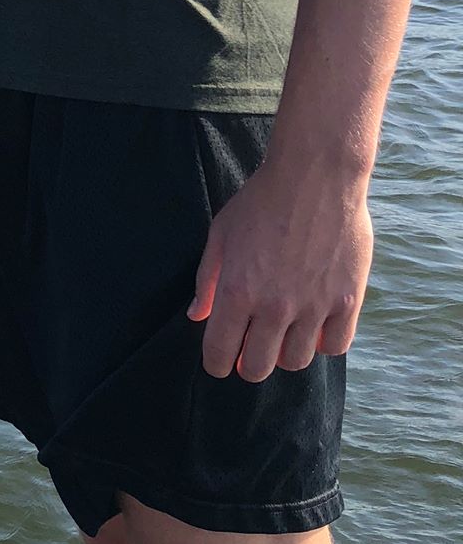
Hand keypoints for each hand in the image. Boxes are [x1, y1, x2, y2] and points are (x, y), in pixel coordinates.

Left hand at [187, 157, 372, 380]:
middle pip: (258, 367)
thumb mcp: (221, 234)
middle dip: (248, 365)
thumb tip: (197, 315)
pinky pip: (335, 345)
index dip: (216, 364)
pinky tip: (315, 326)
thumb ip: (208, 279)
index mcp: (238, 291)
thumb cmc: (261, 201)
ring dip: (285, 354)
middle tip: (250, 353)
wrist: (315, 176)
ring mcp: (314, 305)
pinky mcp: (347, 300)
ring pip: (297, 361)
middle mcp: (275, 306)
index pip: (220, 351)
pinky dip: (323, 343)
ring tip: (283, 334)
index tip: (219, 363)